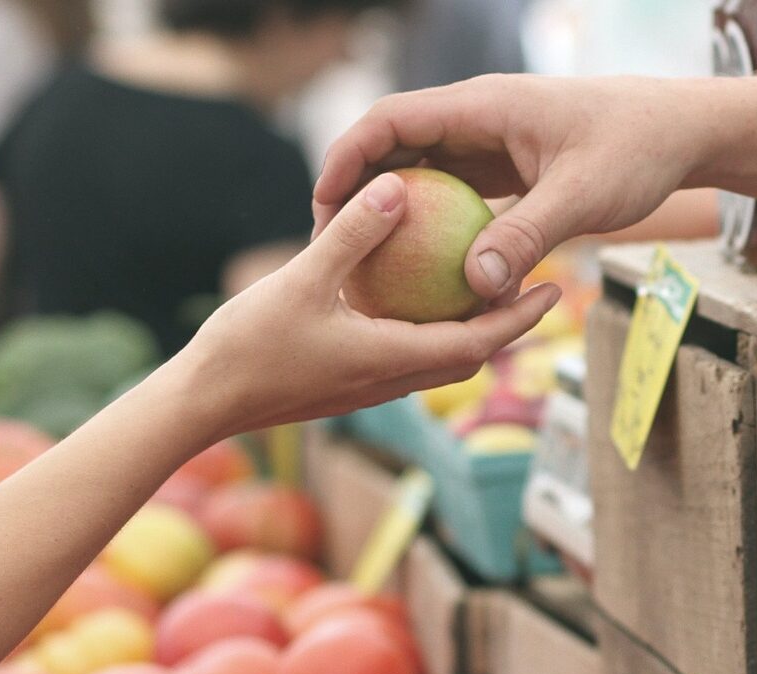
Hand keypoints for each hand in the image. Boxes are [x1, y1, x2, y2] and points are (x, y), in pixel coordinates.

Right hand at [179, 171, 561, 440]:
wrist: (202, 404)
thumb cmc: (248, 346)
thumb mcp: (302, 279)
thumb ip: (353, 235)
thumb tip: (397, 187)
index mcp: (392, 360)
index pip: (478, 343)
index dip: (520, 317)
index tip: (554, 289)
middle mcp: (390, 381)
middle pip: (469, 355)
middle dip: (508, 325)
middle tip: (538, 286)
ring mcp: (368, 386)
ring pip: (437, 360)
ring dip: (469, 330)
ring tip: (488, 289)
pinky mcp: (346, 384)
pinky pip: (404, 356)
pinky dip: (427, 331)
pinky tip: (415, 298)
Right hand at [314, 75, 712, 300]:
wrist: (680, 132)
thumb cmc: (636, 151)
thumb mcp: (582, 197)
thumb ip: (527, 237)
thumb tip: (475, 286)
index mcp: (483, 106)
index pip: (391, 120)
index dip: (348, 158)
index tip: (324, 206)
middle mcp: (478, 119)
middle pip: (395, 145)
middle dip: (357, 189)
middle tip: (329, 245)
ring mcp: (490, 143)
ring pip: (422, 171)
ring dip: (392, 211)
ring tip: (364, 263)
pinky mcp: (506, 168)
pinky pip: (454, 194)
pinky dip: (432, 225)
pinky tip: (422, 272)